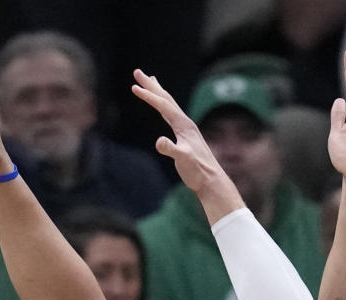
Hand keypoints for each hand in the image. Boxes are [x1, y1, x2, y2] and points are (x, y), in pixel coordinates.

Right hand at [130, 68, 234, 203]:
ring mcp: (186, 129)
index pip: (162, 105)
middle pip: (166, 98)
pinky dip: (165, 106)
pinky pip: (172, 115)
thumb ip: (171, 150)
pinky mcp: (186, 136)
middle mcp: (185, 123)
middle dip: (151, 85)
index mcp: (183, 125)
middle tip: (137, 72)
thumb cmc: (197, 171)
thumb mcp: (183, 160)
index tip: (133, 87)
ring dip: (159, 92)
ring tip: (151, 81)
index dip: (148, 96)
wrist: (211, 180)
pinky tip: (164, 109)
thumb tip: (159, 142)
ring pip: (170, 104)